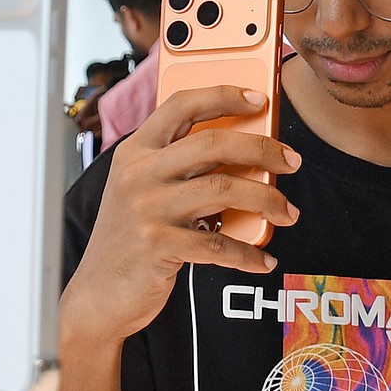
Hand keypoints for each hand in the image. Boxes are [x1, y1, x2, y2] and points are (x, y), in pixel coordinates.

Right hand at [63, 87, 300, 346]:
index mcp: (135, 151)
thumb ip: (179, 167)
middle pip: (213, 144)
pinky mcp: (157, 246)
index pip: (181, 105)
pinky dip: (248, 253)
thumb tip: (245, 151)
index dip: (223, 95)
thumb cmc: (131, 239)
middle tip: (292, 161)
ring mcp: (146, 209)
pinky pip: (218, 243)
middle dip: (263, 149)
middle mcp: (138, 174)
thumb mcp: (141, 191)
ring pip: (224, 188)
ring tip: (289, 212)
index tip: (259, 98)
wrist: (97, 296)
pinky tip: (263, 258)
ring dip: (268, 200)